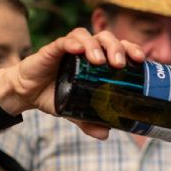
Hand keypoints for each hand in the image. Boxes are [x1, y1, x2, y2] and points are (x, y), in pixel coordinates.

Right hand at [0, 27, 144, 138]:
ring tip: (99, 61)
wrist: (29, 94)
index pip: (121, 48)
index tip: (141, 59)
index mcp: (99, 62)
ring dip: (95, 45)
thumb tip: (106, 134)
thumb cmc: (58, 96)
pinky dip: (71, 43)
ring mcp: (70, 49)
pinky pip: (63, 41)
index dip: (132, 49)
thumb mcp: (77, 112)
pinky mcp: (51, 49)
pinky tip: (76, 49)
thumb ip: (90, 122)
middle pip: (106, 38)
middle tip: (119, 64)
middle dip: (117, 48)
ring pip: (87, 35)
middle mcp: (87, 51)